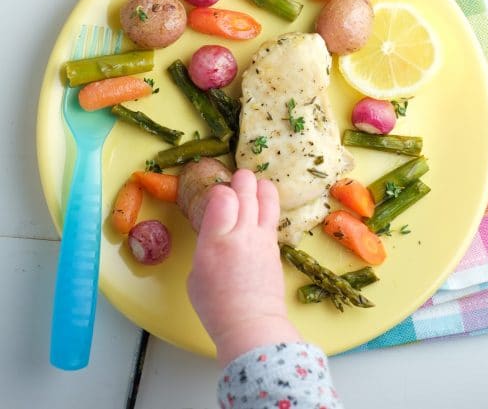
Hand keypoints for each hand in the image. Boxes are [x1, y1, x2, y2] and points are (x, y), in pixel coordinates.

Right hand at [187, 169, 299, 365]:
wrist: (251, 325)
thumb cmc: (217, 306)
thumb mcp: (197, 272)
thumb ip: (207, 244)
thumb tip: (216, 232)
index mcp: (217, 240)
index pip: (223, 197)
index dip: (219, 190)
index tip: (216, 195)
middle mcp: (242, 233)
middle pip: (246, 191)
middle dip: (241, 180)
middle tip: (237, 178)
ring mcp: (262, 238)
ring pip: (267, 198)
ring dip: (260, 187)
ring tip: (255, 185)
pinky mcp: (276, 246)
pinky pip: (272, 216)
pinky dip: (267, 206)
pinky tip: (263, 207)